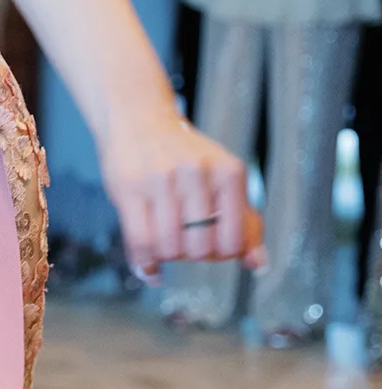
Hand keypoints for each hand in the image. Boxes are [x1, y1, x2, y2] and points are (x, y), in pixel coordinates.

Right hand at [101, 107, 263, 275]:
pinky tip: (149, 267)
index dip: (222, 254)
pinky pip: (142, 244)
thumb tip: (257, 263)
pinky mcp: (130, 189)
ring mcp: (162, 180)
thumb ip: (244, 221)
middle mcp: (198, 173)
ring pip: (169, 248)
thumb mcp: (222, 180)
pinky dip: (146, 265)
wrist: (139, 121)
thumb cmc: (183, 159)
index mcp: (228, 172)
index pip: (233, 242)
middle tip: (184, 243)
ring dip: (167, 257)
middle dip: (192, 255)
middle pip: (200, 249)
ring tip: (165, 245)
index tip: (211, 246)